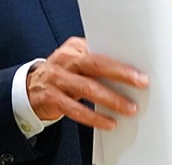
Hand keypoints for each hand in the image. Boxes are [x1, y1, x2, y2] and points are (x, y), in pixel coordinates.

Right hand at [26, 37, 148, 129]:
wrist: (30, 88)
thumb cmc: (62, 74)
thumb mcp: (76, 61)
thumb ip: (96, 62)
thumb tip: (129, 73)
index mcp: (74, 48)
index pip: (101, 50)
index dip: (121, 59)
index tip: (139, 68)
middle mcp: (65, 60)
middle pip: (95, 64)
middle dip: (120, 74)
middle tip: (140, 83)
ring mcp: (57, 78)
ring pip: (87, 87)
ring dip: (111, 99)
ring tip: (128, 108)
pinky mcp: (52, 98)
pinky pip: (75, 109)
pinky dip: (94, 117)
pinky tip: (108, 123)